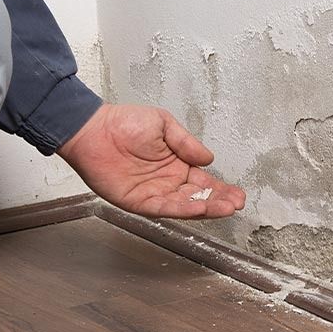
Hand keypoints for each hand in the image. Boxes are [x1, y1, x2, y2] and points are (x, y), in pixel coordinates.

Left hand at [58, 104, 245, 218]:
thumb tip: (208, 158)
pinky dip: (182, 209)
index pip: (203, 181)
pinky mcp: (138, 201)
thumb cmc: (123, 122)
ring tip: (226, 207)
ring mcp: (153, 193)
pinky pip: (164, 207)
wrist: (94, 129)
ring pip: (184, 205)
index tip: (238, 193)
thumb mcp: (163, 124)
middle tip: (237, 203)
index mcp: (175, 164)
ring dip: (206, 208)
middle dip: (219, 201)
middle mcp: (167, 181)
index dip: (221, 188)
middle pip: (198, 196)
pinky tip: (199, 208)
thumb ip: (186, 142)